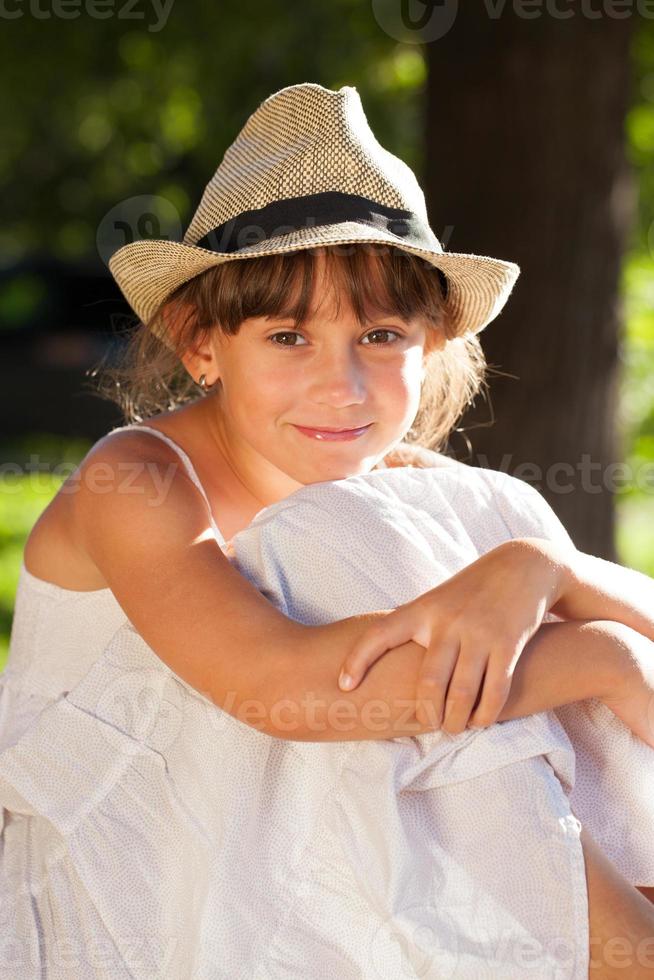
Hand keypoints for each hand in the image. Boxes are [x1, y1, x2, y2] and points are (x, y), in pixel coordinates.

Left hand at [337, 538, 569, 734]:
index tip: (344, 687)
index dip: (357, 660)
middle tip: (428, 725)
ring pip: (461, 693)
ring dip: (456, 720)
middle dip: (426, 713)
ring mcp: (478, 633)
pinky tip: (481, 721)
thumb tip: (379, 664)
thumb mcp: (437, 600)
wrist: (523, 565)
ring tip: (454, 728)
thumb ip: (414, 627)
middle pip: (427, 682)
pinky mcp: (508, 643)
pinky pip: (495, 690)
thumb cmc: (470, 590)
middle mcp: (447, 621)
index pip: (380, 634)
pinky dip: (485, 713)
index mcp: (422, 610)